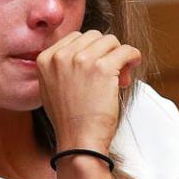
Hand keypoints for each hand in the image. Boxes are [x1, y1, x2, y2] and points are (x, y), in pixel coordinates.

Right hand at [35, 30, 141, 153]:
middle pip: (93, 36)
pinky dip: (133, 57)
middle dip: (105, 52)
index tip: (95, 69)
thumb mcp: (50, 87)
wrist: (79, 142)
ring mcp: (81, 60)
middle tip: (109, 75)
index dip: (90, 51)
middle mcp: (60, 56)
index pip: (75, 38)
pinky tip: (131, 68)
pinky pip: (126, 50)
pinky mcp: (102, 67)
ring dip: (118, 56)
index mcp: (45, 59)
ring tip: (119, 78)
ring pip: (110, 41)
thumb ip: (60, 66)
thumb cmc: (69, 120)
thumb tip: (84, 49)